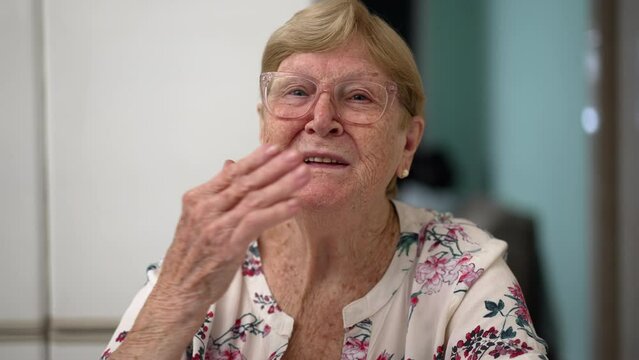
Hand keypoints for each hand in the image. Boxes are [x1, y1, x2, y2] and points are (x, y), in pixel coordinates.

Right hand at [112, 144, 308, 359]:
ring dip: (282, 185)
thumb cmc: (192, 257)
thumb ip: (216, 192)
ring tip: (302, 175)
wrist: (179, 290)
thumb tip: (230, 165)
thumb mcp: (199, 219)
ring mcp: (216, 225)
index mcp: (198, 199)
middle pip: (245, 182)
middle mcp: (206, 208)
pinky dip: (278, 211)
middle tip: (295, 155)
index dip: (255, 159)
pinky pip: (257, 221)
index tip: (275, 148)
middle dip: (274, 167)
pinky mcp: (228, 244)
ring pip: (254, 199)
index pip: (231, 173)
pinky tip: (295, 204)